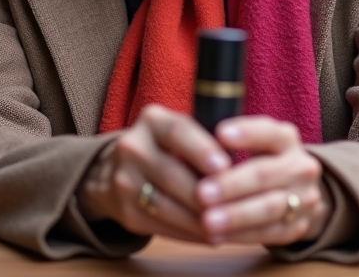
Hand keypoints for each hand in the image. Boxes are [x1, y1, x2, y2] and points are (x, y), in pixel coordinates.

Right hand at [76, 104, 230, 241]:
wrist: (117, 169)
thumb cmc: (169, 148)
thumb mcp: (182, 131)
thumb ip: (206, 139)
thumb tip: (241, 166)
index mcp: (153, 120)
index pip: (178, 131)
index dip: (201, 150)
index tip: (224, 167)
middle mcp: (133, 147)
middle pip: (171, 174)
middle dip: (205, 193)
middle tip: (235, 206)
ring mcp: (124, 181)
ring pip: (166, 206)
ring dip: (199, 220)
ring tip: (228, 226)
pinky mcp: (125, 212)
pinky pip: (160, 227)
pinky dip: (188, 234)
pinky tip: (209, 236)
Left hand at [194, 116, 332, 245]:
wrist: (299, 193)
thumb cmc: (264, 161)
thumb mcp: (257, 143)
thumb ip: (233, 143)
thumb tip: (198, 146)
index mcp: (287, 139)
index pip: (269, 132)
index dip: (246, 132)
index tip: (219, 133)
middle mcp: (300, 167)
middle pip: (265, 174)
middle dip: (231, 185)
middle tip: (201, 193)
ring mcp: (304, 198)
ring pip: (269, 207)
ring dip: (236, 215)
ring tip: (207, 221)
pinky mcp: (298, 226)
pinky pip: (269, 233)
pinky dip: (241, 235)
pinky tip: (216, 236)